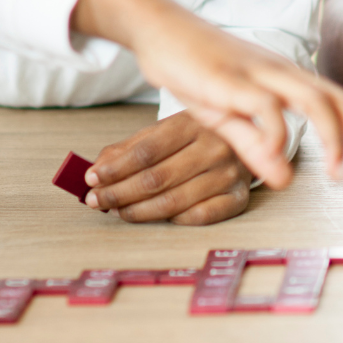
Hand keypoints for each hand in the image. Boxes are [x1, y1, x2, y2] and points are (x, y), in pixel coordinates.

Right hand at [73, 0, 342, 190]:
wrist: (157, 29)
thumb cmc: (194, 70)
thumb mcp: (227, 116)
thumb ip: (255, 147)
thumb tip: (284, 180)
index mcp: (285, 78)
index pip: (338, 103)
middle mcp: (280, 71)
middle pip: (338, 100)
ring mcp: (257, 72)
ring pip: (313, 99)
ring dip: (332, 138)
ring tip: (337, 173)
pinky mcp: (230, 78)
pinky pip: (266, 104)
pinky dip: (279, 133)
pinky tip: (277, 158)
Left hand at [84, 113, 251, 223]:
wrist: (250, 139)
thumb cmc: (198, 137)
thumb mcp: (165, 131)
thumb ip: (130, 148)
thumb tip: (96, 170)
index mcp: (193, 123)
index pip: (146, 151)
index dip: (115, 169)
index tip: (91, 179)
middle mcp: (215, 147)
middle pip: (156, 179)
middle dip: (119, 192)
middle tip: (96, 200)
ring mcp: (230, 173)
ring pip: (174, 201)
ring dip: (138, 210)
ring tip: (117, 210)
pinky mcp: (239, 197)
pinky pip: (200, 216)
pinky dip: (172, 219)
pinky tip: (155, 216)